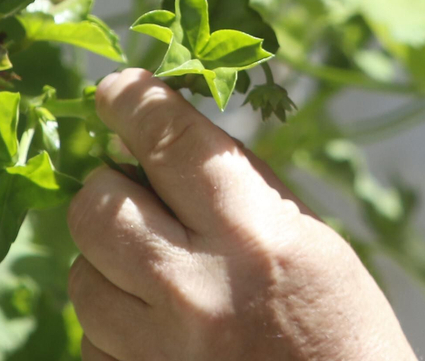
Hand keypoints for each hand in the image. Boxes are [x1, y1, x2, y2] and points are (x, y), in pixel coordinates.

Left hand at [67, 70, 417, 360]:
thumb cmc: (342, 329)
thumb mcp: (312, 239)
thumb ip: (240, 184)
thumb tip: (166, 133)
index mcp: (251, 235)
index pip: (168, 139)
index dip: (133, 101)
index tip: (117, 91)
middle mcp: (193, 290)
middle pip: (98, 205)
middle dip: (110, 187)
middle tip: (136, 190)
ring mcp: (157, 351)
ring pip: (82, 274)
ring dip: (110, 260)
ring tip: (157, 270)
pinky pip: (91, 339)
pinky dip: (115, 325)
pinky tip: (161, 327)